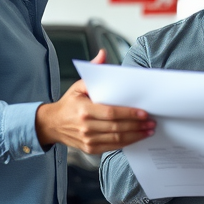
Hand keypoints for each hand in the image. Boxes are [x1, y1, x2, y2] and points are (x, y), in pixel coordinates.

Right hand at [36, 50, 154, 152]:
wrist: (52, 124)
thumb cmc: (69, 104)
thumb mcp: (78, 86)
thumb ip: (93, 71)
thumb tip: (103, 55)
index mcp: (84, 109)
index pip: (111, 113)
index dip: (129, 114)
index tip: (144, 113)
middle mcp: (86, 126)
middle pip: (117, 127)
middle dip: (137, 125)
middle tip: (151, 122)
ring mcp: (88, 140)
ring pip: (117, 139)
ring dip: (136, 135)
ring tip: (148, 130)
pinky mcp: (91, 149)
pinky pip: (113, 147)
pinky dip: (127, 143)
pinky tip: (137, 137)